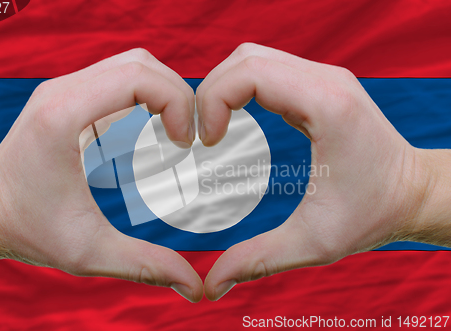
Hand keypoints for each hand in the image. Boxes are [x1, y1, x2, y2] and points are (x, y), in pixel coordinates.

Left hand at [0, 49, 202, 301]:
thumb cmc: (29, 229)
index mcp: (64, 115)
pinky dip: (147, 93)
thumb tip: (195, 286)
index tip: (185, 143)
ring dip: (163, 90)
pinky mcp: (68, 96)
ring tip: (177, 131)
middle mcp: (62, 91)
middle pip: (140, 63)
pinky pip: (118, 76)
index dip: (177, 103)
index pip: (138, 77)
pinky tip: (155, 126)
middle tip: (189, 137)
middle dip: (177, 94)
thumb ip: (145, 265)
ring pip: (131, 63)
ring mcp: (63, 89)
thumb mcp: (89, 252)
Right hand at [197, 43, 447, 300]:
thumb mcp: (313, 242)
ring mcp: (325, 77)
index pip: (250, 72)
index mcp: (326, 106)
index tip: (207, 143)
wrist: (414, 193)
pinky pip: (268, 68)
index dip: (212, 100)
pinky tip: (235, 117)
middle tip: (202, 137)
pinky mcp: (321, 84)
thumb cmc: (373, 214)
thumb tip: (211, 285)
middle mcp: (326, 80)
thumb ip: (257, 260)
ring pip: (254, 57)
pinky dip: (241, 86)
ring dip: (224, 86)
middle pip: (245, 58)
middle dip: (210, 91)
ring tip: (213, 127)